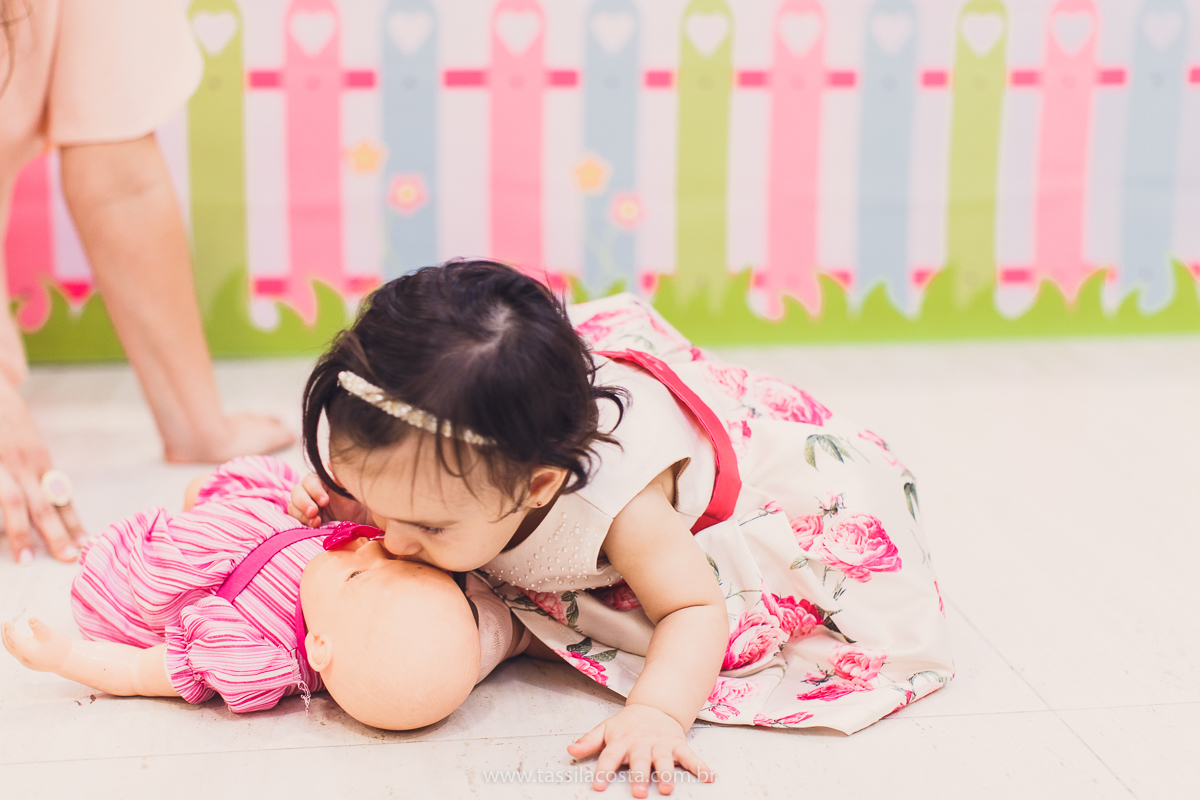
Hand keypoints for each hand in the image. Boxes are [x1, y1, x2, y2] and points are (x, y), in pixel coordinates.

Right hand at [0, 375, 85, 561]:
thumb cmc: (7, 421)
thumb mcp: (29, 444)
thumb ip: (37, 472)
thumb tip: (52, 501)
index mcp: (39, 460)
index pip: (60, 496)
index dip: (73, 523)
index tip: (86, 546)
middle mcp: (22, 462)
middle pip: (42, 503)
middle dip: (55, 534)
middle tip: (68, 559)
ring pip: (12, 501)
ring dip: (19, 532)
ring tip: (25, 558)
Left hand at [2, 618, 70, 671]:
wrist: (68, 661)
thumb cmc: (59, 647)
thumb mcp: (49, 634)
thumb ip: (38, 626)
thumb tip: (31, 618)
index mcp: (27, 651)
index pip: (12, 639)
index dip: (8, 630)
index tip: (6, 621)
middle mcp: (24, 658)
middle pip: (9, 645)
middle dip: (5, 634)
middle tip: (4, 623)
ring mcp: (26, 662)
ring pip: (13, 650)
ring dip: (8, 640)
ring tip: (7, 630)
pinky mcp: (30, 663)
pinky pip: (18, 653)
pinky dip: (14, 645)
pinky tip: (17, 640)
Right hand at [287, 472, 368, 526]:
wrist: (361, 518)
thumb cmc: (356, 499)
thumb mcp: (351, 487)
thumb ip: (340, 476)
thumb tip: (329, 463)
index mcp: (321, 480)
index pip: (309, 481)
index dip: (315, 491)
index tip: (325, 501)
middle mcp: (310, 490)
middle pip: (297, 492)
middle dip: (304, 503)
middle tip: (314, 512)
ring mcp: (306, 504)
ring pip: (293, 505)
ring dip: (302, 514)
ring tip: (316, 522)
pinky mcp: (305, 517)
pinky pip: (295, 517)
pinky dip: (302, 521)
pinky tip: (315, 525)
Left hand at [567, 704, 714, 797]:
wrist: (655, 707)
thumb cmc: (627, 725)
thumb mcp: (606, 729)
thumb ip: (589, 741)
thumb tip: (570, 750)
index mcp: (621, 741)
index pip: (609, 756)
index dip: (603, 771)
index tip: (598, 786)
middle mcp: (641, 744)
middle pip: (639, 760)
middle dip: (639, 776)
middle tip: (638, 792)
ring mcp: (661, 744)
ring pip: (664, 760)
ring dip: (666, 773)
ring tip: (667, 787)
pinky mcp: (677, 745)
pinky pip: (690, 756)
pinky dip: (700, 766)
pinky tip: (708, 777)